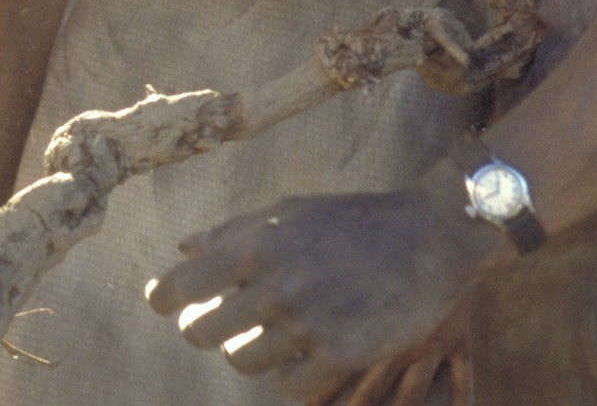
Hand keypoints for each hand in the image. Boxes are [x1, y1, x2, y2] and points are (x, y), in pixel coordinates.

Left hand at [144, 184, 510, 401]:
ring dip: (253, 349)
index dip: (165, 299)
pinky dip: (290, 373)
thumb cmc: (354, 221)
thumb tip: (182, 250)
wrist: (432, 237)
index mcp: (256, 245)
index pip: (178, 288)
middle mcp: (275, 285)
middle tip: (225, 321)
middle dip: (206, 327)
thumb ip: (232, 232)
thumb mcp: (290, 210)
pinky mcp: (339, 355)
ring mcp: (307, 324)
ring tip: (277, 331)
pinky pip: (286, 385)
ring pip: (241, 361)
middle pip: (200, 332)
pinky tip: (306, 351)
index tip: (165, 303)